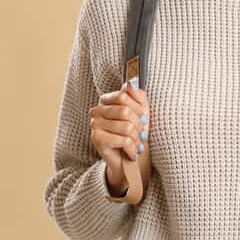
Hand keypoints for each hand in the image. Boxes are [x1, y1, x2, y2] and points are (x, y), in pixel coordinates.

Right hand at [89, 77, 150, 192]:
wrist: (128, 158)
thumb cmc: (135, 132)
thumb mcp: (141, 111)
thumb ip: (138, 95)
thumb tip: (132, 81)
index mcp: (106, 100)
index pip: (123, 95)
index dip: (138, 107)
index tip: (144, 118)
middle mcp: (97, 111)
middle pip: (125, 111)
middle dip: (139, 125)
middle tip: (143, 134)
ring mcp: (95, 125)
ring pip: (126, 127)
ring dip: (137, 139)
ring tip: (138, 145)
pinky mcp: (97, 139)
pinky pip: (123, 140)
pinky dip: (133, 148)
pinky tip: (132, 153)